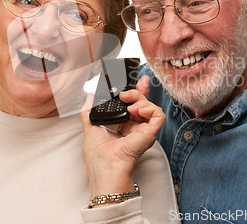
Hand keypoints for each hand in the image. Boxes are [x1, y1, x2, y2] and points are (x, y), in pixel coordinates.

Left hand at [80, 76, 164, 196]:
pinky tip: (137, 110)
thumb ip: (89, 111)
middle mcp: (136, 128)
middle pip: (143, 103)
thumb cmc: (97, 154)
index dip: (134, 93)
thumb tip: (89, 97)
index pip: (132, 105)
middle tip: (133, 84)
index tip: (130, 81)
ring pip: (149, 106)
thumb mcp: (91, 126)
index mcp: (124, 126)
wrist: (104, 165)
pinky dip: (150, 108)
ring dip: (139, 99)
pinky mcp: (151, 133)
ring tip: (127, 102)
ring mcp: (144, 131)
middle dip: (140, 90)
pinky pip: (158, 115)